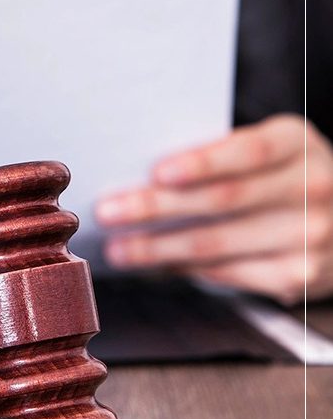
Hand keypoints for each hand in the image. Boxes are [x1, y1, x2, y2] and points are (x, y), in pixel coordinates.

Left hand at [95, 115, 332, 304]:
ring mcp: (308, 236)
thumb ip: (222, 156)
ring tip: (118, 249)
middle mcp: (311, 187)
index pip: (247, 152)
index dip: (202, 163)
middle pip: (221, 201)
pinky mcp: (297, 275)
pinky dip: (184, 269)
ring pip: (216, 245)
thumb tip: (144, 177)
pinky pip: (227, 273)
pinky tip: (155, 265)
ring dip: (158, 249)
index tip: (157, 173)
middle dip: (156, 208)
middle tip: (108, 212)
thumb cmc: (284, 176)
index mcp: (297, 143)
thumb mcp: (269, 151)